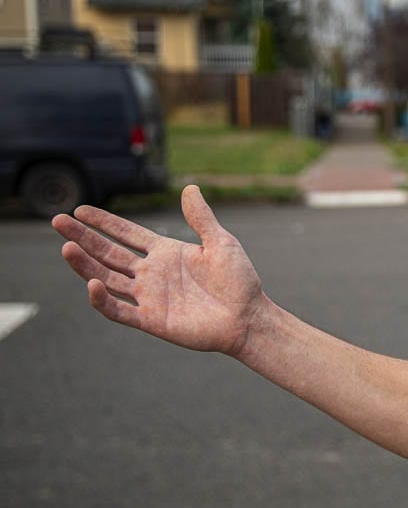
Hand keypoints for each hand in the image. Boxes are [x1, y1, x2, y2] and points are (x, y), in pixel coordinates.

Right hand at [52, 185, 268, 356]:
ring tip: (67, 248)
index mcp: (165, 252)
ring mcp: (149, 296)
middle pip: (108, 253)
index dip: (104, 223)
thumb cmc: (239, 280)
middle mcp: (151, 273)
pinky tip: (91, 283)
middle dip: (84, 238)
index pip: (126, 234)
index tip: (80, 210)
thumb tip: (190, 188)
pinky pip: (119, 310)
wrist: (248, 317)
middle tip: (58, 221)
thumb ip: (201, 218)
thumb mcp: (221, 242)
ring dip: (85, 265)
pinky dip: (102, 299)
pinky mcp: (151, 319)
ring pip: (107, 279)